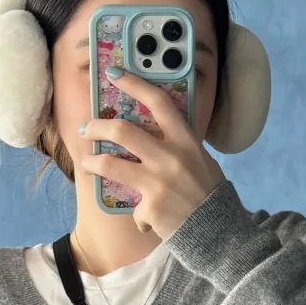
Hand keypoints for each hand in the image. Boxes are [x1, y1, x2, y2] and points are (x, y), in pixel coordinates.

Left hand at [74, 68, 226, 239]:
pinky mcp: (150, 207)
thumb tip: (149, 134)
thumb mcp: (200, 159)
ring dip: (91, 162)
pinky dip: (138, 214)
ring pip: (109, 164)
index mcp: (186, 140)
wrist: (219, 231)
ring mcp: (158, 182)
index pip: (158, 102)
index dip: (134, 83)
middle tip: (86, 129)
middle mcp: (170, 157)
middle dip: (96, 127)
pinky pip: (133, 207)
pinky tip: (146, 220)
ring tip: (86, 164)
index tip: (114, 73)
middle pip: (122, 130)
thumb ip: (177, 146)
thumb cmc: (208, 192)